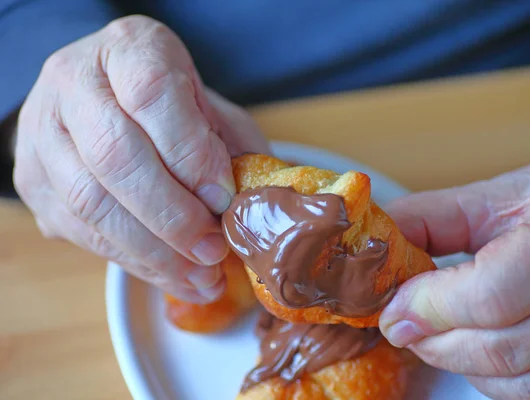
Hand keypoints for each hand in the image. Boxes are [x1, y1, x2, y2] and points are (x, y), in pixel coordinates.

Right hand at [14, 15, 269, 303]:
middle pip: (115, 154)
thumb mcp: (210, 110)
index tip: (224, 198)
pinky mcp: (33, 182)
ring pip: (91, 201)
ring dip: (153, 251)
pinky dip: (134, 261)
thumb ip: (231, 147)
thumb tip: (251, 206)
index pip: (151, 94)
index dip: (190, 152)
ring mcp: (42, 133)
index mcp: (126, 48)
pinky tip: (173, 276)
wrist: (103, 102)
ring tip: (201, 276)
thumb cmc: (168, 106)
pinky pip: (80, 232)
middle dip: (172, 215)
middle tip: (214, 250)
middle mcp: (73, 83)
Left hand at [380, 151, 529, 399]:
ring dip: (460, 363)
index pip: (490, 295)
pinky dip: (495, 380)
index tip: (393, 308)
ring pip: (517, 381)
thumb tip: (381, 240)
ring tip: (437, 333)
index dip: (430, 308)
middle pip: (499, 347)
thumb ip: (439, 216)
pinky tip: (480, 348)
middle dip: (434, 340)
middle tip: (402, 323)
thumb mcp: (509, 193)